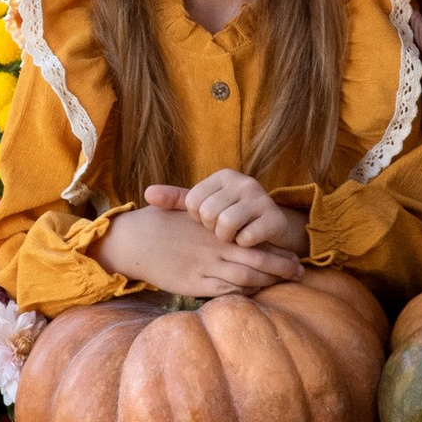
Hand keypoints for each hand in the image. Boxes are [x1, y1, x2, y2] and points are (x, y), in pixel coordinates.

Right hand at [104, 195, 303, 300]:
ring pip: (245, 279)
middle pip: (258, 261)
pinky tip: (253, 294)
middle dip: (282, 268)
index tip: (294, 256)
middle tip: (300, 274)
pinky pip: (225, 292)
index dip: (277, 249)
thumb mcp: (187, 211)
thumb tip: (233, 216)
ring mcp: (205, 267)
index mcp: (217, 229)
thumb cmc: (160, 223)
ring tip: (280, 285)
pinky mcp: (195, 284)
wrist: (134, 240)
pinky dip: (243, 294)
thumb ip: (212, 215)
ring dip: (266, 283)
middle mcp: (215, 248)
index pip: (255, 239)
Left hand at [157, 170, 309, 258]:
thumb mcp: (206, 207)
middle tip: (222, 232)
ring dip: (226, 239)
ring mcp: (261, 198)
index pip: (192, 201)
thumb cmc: (233, 218)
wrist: (274, 230)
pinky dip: (244, 245)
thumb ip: (177, 200)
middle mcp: (243, 181)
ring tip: (233, 237)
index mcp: (223, 176)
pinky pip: (246, 238)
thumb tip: (147, 194)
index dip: (197, 219)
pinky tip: (248, 242)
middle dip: (212, 230)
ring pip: (226, 225)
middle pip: (208, 213)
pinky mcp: (274, 217)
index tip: (210, 222)